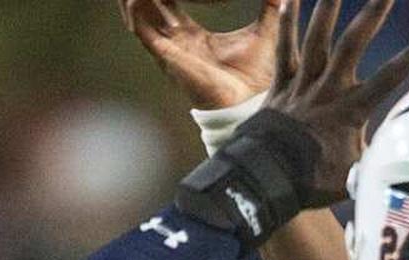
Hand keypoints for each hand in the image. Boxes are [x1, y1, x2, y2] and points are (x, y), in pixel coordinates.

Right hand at [120, 0, 279, 108]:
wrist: (250, 102)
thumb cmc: (256, 76)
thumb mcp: (263, 34)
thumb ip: (271, 9)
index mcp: (192, 36)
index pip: (168, 3)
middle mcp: (176, 42)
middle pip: (148, 6)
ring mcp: (169, 50)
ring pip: (139, 15)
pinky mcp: (168, 57)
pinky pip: (143, 31)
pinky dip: (137, 12)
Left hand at [266, 0, 408, 204]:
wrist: (265, 179)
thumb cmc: (313, 181)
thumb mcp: (354, 176)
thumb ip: (377, 162)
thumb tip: (405, 165)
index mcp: (351, 112)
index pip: (388, 80)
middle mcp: (328, 90)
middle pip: (352, 45)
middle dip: (372, 15)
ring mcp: (303, 85)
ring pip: (317, 39)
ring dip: (328, 9)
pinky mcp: (281, 85)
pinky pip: (284, 50)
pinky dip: (288, 25)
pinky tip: (290, 0)